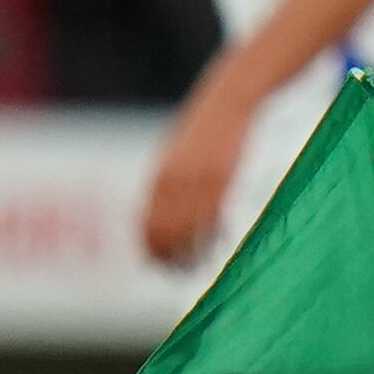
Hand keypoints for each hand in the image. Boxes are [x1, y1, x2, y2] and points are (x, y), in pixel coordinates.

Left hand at [140, 68, 255, 265]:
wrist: (229, 101)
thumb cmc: (205, 130)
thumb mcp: (178, 156)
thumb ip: (168, 183)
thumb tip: (160, 211)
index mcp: (159, 177)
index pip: (145, 226)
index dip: (150, 250)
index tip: (159, 266)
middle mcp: (172, 182)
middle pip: (163, 234)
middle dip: (169, 258)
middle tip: (182, 271)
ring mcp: (195, 181)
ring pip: (186, 232)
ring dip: (191, 253)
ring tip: (199, 263)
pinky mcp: (219, 179)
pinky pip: (211, 218)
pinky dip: (212, 236)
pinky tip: (218, 242)